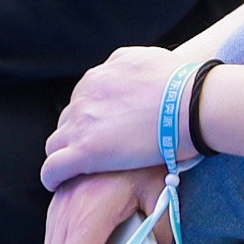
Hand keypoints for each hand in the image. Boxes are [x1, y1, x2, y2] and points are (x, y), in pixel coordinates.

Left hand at [43, 45, 187, 188]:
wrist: (191, 104)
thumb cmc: (184, 86)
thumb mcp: (149, 59)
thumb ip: (130, 66)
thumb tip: (129, 74)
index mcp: (100, 75)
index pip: (84, 99)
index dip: (93, 118)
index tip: (106, 131)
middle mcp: (85, 95)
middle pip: (69, 120)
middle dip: (79, 135)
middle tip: (99, 152)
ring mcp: (81, 123)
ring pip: (56, 143)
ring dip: (66, 155)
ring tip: (79, 172)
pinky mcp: (83, 152)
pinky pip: (52, 168)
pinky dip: (53, 176)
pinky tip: (58, 184)